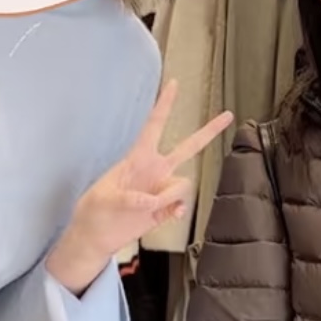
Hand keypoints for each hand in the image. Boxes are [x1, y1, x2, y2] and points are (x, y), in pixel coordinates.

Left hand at [47, 82, 232, 292]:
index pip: (154, 126)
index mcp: (137, 159)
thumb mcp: (102, 200)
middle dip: (208, 131)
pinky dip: (179, 210)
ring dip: (170, 196)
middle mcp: (154, 171)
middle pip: (187, 147)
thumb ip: (126, 198)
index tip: (174, 83)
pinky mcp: (164, 210)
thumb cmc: (93, 211)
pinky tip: (171, 215)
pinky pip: (182, 205)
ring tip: (151, 208)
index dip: (164, 105)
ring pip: (183, 184)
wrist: (96, 236)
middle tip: (228, 115)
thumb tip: (150, 201)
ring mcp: (160, 190)